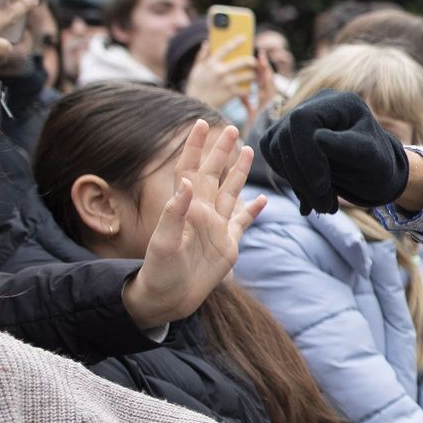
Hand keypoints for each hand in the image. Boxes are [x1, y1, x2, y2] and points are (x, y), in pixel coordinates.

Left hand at [120, 120, 267, 328]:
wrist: (170, 299)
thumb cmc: (160, 271)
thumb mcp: (163, 242)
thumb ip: (175, 212)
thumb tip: (186, 182)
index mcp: (186, 208)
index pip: (190, 170)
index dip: (195, 147)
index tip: (202, 123)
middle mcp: (203, 213)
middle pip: (214, 175)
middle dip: (222, 152)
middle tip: (232, 129)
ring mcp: (217, 228)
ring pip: (231, 192)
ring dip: (239, 172)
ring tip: (248, 151)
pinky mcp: (229, 244)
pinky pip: (243, 222)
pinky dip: (253, 211)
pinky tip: (263, 201)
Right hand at [182, 42, 254, 110]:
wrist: (195, 105)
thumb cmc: (196, 86)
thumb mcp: (196, 69)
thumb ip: (202, 55)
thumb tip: (206, 42)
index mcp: (211, 63)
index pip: (226, 48)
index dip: (237, 41)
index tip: (244, 37)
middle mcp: (220, 71)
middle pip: (243, 61)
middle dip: (251, 61)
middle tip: (254, 62)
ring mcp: (226, 83)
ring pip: (248, 76)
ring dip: (253, 75)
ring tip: (254, 76)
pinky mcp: (231, 94)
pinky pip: (245, 89)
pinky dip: (249, 89)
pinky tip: (249, 88)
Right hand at [259, 90, 409, 214]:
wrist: (372, 172)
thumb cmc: (377, 163)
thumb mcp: (372, 158)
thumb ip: (349, 147)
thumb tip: (318, 139)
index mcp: (338, 103)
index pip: (302, 120)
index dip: (306, 155)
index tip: (322, 187)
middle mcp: (313, 105)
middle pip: (286, 137)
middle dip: (303, 178)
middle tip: (325, 207)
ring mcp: (296, 119)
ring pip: (274, 149)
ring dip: (297, 185)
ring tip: (324, 205)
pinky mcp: (285, 136)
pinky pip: (274, 157)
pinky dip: (291, 181)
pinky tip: (313, 196)